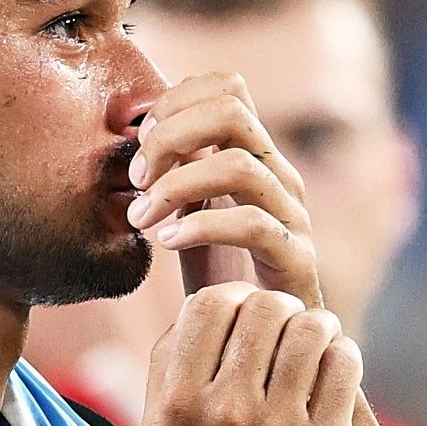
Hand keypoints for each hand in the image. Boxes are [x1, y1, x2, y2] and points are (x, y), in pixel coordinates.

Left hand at [124, 75, 320, 306]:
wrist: (262, 340)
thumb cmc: (221, 275)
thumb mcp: (190, 211)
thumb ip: (173, 171)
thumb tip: (131, 136)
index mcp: (255, 154)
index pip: (228, 85)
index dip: (176, 100)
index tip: (139, 141)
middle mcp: (279, 174)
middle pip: (232, 110)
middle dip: (170, 136)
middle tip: (135, 179)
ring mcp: (292, 214)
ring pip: (240, 165)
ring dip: (176, 185)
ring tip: (141, 217)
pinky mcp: (295, 258)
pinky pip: (253, 225)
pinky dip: (200, 227)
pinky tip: (167, 242)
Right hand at [149, 278, 357, 425]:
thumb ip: (170, 372)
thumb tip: (202, 304)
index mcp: (176, 405)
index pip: (209, 303)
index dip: (235, 300)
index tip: (248, 321)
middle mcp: (223, 412)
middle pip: (263, 305)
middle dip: (282, 311)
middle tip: (288, 335)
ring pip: (311, 326)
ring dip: (319, 330)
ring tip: (316, 349)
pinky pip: (344, 361)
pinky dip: (344, 358)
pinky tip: (335, 375)